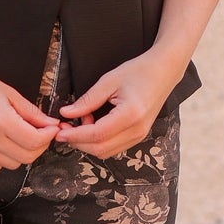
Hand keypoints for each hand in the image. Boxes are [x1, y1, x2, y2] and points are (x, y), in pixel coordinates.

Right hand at [0, 55, 61, 171]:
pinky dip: (3, 159)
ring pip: (12, 165)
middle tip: (39, 133)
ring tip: (18, 136)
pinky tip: (1, 144)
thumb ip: (32, 112)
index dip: (48, 136)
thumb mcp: (9, 93)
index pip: (36, 141)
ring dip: (21, 153)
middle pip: (27, 157)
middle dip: (39, 146)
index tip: (51, 128)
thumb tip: (51, 125)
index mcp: (2, 121)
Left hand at [53, 50, 183, 157]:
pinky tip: (92, 124)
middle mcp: (137, 130)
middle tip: (64, 127)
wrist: (163, 72)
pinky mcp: (138, 136)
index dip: (75, 135)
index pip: (97, 134)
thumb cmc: (139, 72)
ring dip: (87, 142)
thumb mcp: (109, 81)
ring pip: (106, 152)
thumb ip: (87, 100)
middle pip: (100, 149)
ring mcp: (140, 136)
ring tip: (81, 120)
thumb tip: (66, 113)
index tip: (59, 131)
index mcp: (131, 115)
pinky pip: (113, 147)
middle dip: (78, 142)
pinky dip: (98, 141)